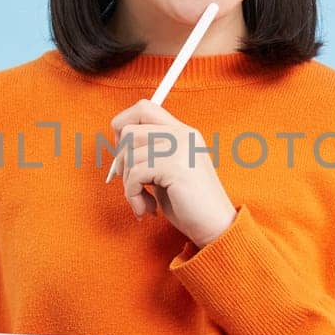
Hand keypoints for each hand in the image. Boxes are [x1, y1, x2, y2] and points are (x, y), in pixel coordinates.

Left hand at [109, 98, 237, 247]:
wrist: (216, 227)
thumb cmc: (189, 204)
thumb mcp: (167, 171)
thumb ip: (150, 154)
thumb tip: (118, 149)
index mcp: (182, 132)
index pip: (143, 108)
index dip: (123, 126)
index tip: (125, 154)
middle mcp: (182, 134)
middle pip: (130, 130)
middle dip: (121, 159)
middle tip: (131, 182)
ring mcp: (180, 147)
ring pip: (129, 155)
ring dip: (128, 185)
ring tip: (143, 202)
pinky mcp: (174, 166)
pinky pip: (135, 174)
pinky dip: (133, 196)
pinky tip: (147, 209)